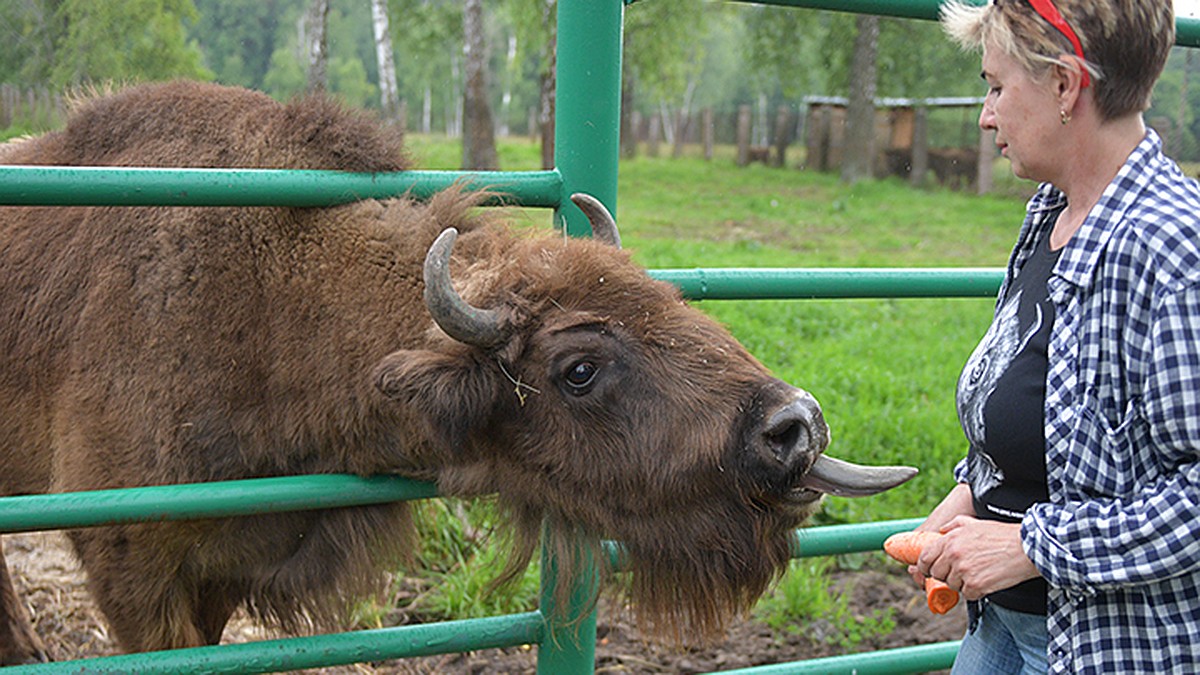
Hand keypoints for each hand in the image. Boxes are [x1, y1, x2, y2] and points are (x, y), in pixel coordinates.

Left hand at [913, 516, 1040, 600]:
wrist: (1025, 549)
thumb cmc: (1001, 535)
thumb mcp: (974, 523)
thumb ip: (954, 525)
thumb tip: (941, 530)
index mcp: (950, 540)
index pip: (925, 558)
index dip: (925, 566)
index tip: (929, 570)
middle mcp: (953, 556)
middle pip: (937, 574)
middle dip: (945, 574)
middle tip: (959, 572)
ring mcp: (963, 572)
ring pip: (951, 585)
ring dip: (961, 583)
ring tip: (977, 573)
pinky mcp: (975, 586)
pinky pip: (967, 594)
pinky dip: (975, 591)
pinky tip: (985, 581)